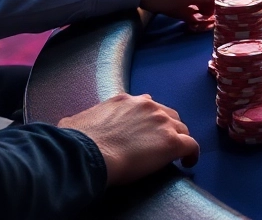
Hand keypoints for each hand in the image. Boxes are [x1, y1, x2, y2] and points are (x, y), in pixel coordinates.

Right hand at [59, 93, 198, 185]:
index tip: (147, 131)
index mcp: (126, 100)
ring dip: (179, 139)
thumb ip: (83, 119)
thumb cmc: (76, 140)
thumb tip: (70, 124)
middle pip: (168, 115)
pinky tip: (188, 162)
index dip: (149, 120)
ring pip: (181, 129)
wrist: (87, 154)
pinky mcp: (172, 142)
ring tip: (176, 154)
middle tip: (161, 143)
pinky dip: (192, 153)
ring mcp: (162, 122)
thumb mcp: (75, 121)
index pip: (146, 106)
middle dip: (167, 128)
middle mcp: (147, 106)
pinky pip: (191, 145)